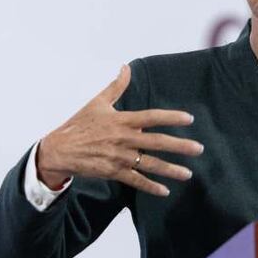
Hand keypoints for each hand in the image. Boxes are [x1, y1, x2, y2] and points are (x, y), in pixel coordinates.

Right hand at [36, 65, 203, 195]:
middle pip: (157, 142)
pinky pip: (135, 181)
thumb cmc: (79, 124)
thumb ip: (116, 86)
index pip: (151, 117)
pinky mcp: (113, 172)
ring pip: (150, 164)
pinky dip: (150, 186)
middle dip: (180, 146)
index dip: (171, 117)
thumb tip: (126, 67)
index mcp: (122, 120)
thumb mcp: (97, 102)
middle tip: (199, 149)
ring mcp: (119, 157)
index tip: (189, 118)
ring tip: (188, 174)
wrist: (59, 149)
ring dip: (170, 170)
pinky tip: (165, 191)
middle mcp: (123, 139)